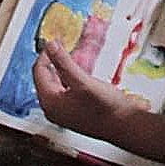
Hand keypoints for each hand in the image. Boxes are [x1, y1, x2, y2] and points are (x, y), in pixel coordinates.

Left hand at [32, 40, 147, 139]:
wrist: (125, 125)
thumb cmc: (105, 108)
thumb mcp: (82, 81)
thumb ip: (63, 62)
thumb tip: (50, 45)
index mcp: (50, 103)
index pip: (39, 72)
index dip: (46, 54)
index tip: (55, 40)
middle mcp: (54, 110)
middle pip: (45, 78)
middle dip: (53, 60)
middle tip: (62, 44)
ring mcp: (64, 112)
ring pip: (56, 83)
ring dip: (61, 68)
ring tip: (70, 55)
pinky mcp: (75, 111)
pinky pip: (65, 90)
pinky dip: (69, 77)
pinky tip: (79, 71)